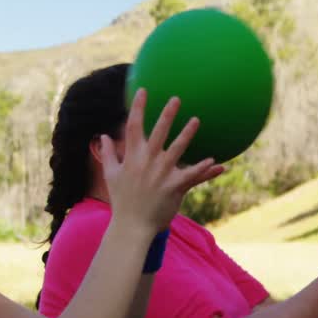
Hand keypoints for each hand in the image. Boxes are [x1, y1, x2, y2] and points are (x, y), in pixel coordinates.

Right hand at [103, 88, 224, 233]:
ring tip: (196, 119)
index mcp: (132, 157)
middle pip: (157, 133)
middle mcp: (146, 162)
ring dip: (187, 134)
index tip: (143, 91)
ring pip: (177, 149)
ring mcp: (160, 174)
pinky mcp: (173, 187)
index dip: (138, 108)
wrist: (131, 226)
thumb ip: (109, 154)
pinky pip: (190, 175)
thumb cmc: (122, 200)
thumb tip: (102, 136)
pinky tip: (214, 161)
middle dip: (166, 114)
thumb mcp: (111, 175)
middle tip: (176, 98)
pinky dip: (202, 169)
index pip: (133, 127)